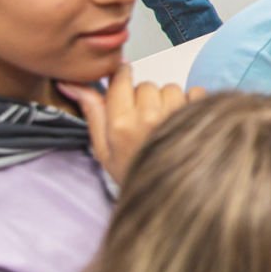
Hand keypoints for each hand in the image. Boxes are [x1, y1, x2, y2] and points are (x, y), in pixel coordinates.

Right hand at [58, 64, 198, 183]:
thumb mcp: (104, 150)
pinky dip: (191, 102)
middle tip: (145, 121)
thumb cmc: (135, 172)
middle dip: (145, 98)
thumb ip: (92, 112)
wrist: (168, 195)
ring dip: (168, 101)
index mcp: (121, 124)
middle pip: (146, 85)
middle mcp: (148, 117)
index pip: (120, 79)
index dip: (122, 76)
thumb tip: (71, 84)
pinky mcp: (198, 116)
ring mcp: (176, 115)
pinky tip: (184, 122)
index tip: (123, 79)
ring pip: (170, 88)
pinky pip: (195, 91)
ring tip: (165, 125)